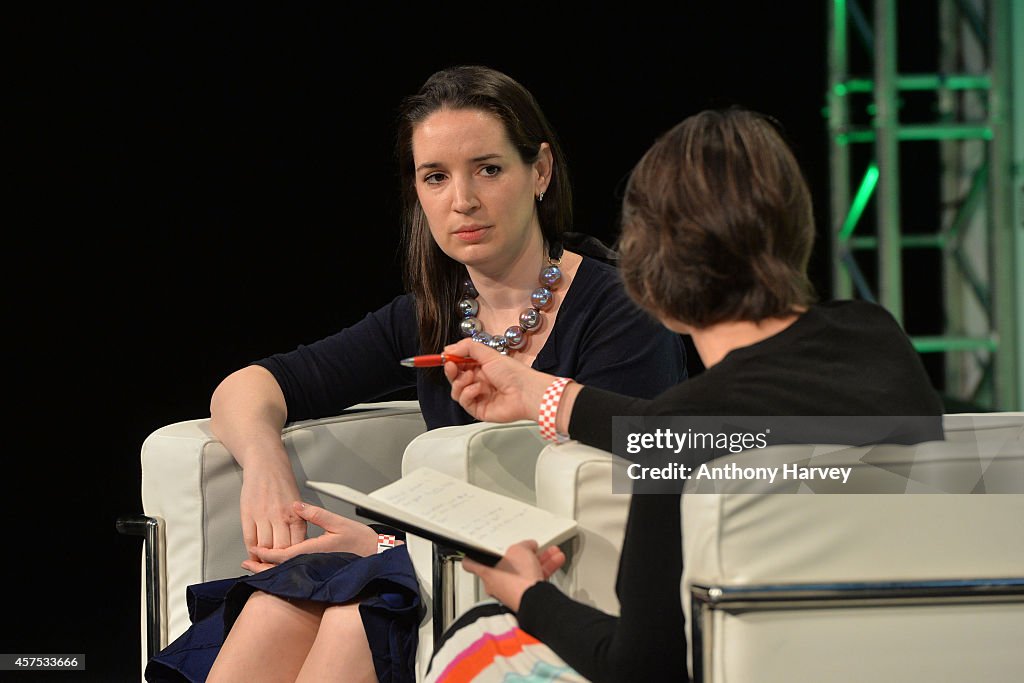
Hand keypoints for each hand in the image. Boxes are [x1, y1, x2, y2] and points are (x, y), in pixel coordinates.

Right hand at [239, 460, 307, 562]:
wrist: (265, 464)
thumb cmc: (282, 483)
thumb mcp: (297, 503)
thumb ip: (297, 523)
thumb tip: (298, 544)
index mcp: (296, 515)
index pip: (298, 545)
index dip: (295, 558)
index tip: (293, 566)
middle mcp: (281, 517)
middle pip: (282, 550)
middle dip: (280, 562)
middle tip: (278, 569)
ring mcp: (263, 516)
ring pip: (265, 547)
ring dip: (264, 559)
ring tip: (265, 564)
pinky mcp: (248, 514)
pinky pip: (249, 539)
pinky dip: (252, 550)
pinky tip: (254, 554)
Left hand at [241, 501, 380, 571]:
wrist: (377, 557)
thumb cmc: (361, 541)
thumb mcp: (338, 522)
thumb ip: (315, 514)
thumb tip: (295, 505)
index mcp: (313, 551)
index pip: (282, 555)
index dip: (265, 553)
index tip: (252, 550)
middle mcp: (312, 564)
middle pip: (281, 568)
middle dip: (262, 567)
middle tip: (247, 563)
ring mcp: (316, 570)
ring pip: (288, 573)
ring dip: (272, 570)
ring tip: (258, 566)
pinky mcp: (321, 573)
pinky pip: (298, 573)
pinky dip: (285, 571)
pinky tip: (281, 569)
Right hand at [442, 339, 553, 423]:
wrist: (526, 392)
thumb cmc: (514, 373)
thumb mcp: (489, 354)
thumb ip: (468, 347)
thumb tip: (448, 349)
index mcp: (483, 368)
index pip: (461, 364)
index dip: (452, 361)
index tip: (445, 356)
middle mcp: (480, 382)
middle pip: (456, 378)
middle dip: (451, 371)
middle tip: (451, 366)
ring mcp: (479, 396)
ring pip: (457, 391)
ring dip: (461, 382)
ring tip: (472, 377)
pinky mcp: (479, 410)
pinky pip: (464, 402)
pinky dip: (468, 393)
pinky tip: (478, 389)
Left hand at [461, 539, 565, 611]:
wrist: (534, 600)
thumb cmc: (518, 580)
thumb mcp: (519, 550)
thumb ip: (523, 545)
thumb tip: (529, 546)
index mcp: (487, 572)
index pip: (471, 564)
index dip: (471, 556)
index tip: (470, 551)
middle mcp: (497, 584)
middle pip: (508, 564)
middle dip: (523, 555)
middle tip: (530, 547)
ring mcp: (512, 591)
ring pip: (525, 571)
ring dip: (539, 560)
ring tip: (551, 552)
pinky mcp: (526, 596)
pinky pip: (534, 579)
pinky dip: (545, 569)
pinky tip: (555, 560)